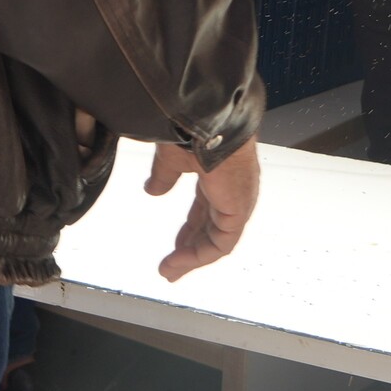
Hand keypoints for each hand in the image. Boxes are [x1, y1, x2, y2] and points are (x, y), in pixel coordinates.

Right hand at [144, 137, 259, 279]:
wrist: (206, 119)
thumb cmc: (193, 127)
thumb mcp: (172, 156)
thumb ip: (164, 176)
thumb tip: (153, 190)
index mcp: (219, 173)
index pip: (205, 209)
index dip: (189, 229)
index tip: (174, 245)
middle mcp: (232, 189)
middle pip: (211, 227)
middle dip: (190, 249)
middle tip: (171, 265)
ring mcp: (237, 201)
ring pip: (217, 240)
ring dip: (192, 258)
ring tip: (169, 271)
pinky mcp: (237, 211)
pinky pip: (221, 243)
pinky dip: (200, 256)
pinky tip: (179, 262)